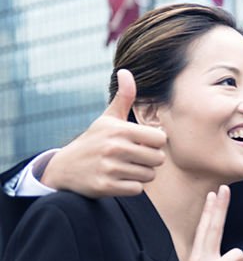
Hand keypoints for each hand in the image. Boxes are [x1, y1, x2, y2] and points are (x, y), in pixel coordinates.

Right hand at [40, 70, 166, 196]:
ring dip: (141, 174)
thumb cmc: (94, 140)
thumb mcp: (107, 118)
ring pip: (149, 175)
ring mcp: (109, 168)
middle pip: (158, 159)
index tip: (141, 143)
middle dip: (149, 160)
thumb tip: (126, 71)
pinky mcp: (105, 186)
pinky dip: (131, 187)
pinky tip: (118, 179)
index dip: (154, 143)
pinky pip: (137, 189)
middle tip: (133, 158)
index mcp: (119, 129)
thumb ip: (124, 97)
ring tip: (125, 168)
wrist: (64, 168)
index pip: (160, 139)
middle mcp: (114, 147)